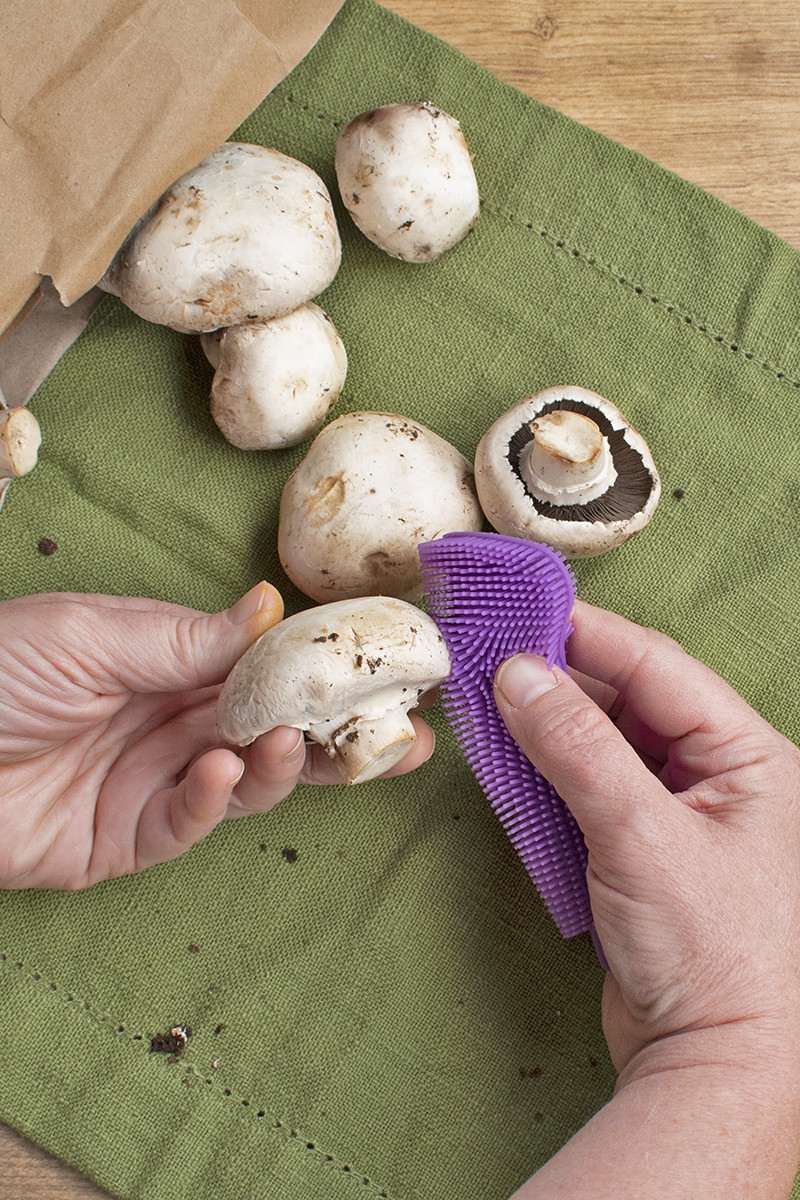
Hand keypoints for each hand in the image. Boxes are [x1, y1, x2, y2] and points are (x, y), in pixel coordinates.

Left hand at [0, 585, 433, 889]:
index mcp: (167, 662)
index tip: (382, 664)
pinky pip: (184, 825)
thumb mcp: (89, 632)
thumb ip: (184, 636)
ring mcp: (151, 782)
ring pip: (244, 782)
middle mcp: (170, 722)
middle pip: (272, 729)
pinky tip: (219, 772)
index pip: (262, 666)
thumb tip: (270, 607)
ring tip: (289, 743)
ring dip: (279, 766)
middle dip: (338, 736)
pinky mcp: (123, 840)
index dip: (320, 669)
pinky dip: (210, 802)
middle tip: (406, 737)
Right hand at [494, 601, 799, 1075]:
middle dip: (560, 680)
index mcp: (752, 758)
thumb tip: (518, 671)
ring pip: (607, 742)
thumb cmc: (711, 954)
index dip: (587, 635)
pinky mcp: (647, 849)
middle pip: (631, 700)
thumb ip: (575, 745)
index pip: (660, 669)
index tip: (520, 610)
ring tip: (489, 700)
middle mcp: (723, 776)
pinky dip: (552, 773)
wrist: (714, 1067)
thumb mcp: (639, 834)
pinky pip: (594, 788)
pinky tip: (513, 759)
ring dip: (550, 726)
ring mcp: (685, 814)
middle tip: (490, 655)